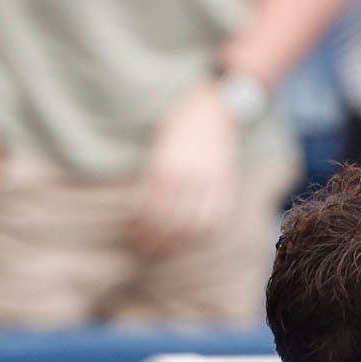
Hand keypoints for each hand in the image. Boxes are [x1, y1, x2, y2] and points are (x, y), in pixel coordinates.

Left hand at [132, 78, 241, 257]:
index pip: (149, 211)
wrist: (216, 108)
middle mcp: (188, 179)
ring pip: (194, 227)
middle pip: (170, 224)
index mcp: (165, 168)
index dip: (140, 230)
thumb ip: (152, 179)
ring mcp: (210, 184)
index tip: (133, 240)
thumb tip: (141, 213)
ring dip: (180, 244)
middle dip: (156, 243)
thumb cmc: (181, 125)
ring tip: (168, 252)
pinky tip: (195, 241)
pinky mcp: (227, 186)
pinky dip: (205, 235)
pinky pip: (217, 219)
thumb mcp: (159, 149)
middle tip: (146, 253)